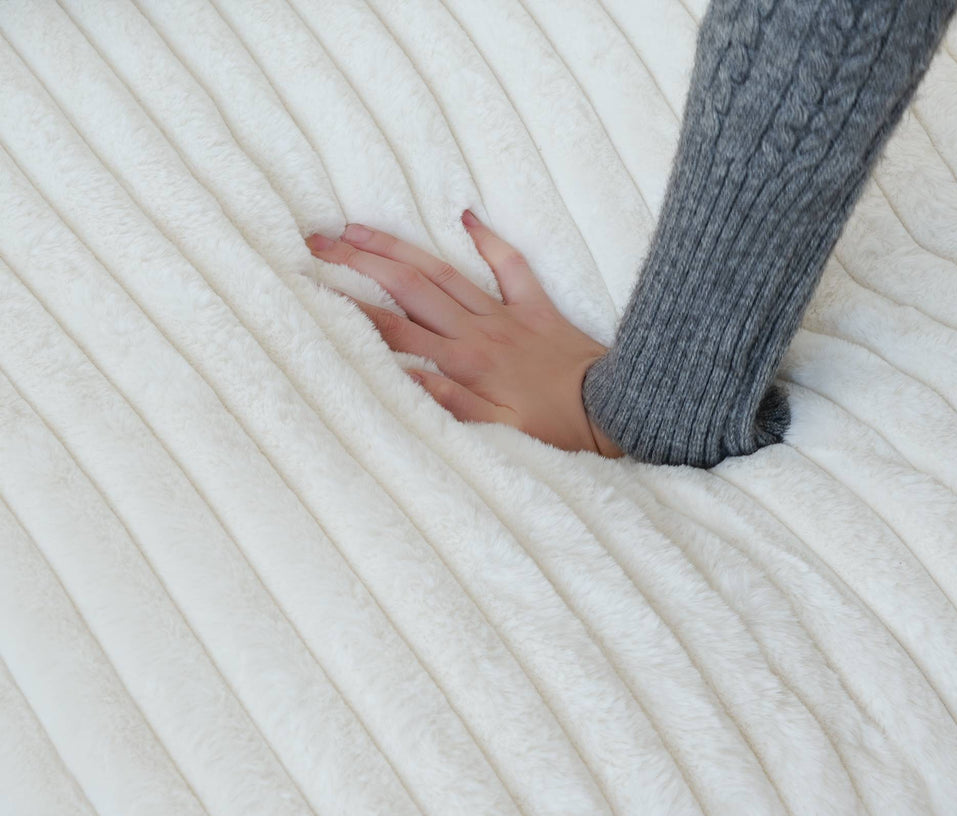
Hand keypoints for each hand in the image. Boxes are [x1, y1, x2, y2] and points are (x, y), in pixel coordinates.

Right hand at [305, 210, 623, 458]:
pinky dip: (488, 239)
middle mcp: (479, 329)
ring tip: (358, 226)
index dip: (350, 306)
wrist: (616, 408)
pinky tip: (465, 216)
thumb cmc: (556, 427)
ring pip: (444, 270)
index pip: (394, 328)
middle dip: (359, 261)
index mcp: (465, 361)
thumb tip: (401, 376)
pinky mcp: (536, 306)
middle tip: (318, 241)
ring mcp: (507, 312)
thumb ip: (449, 402)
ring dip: (399, 246)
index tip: (311, 285)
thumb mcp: (499, 429)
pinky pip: (510, 264)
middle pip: (408, 286)